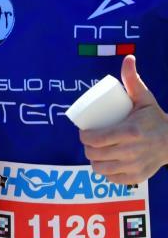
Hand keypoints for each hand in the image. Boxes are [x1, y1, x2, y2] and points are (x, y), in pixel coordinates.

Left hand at [82, 55, 167, 183]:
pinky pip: (112, 179)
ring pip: (100, 168)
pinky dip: (105, 174)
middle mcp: (131, 152)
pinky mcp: (137, 177)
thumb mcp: (144, 99)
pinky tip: (103, 166)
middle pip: (95, 154)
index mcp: (130, 133)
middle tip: (88, 141)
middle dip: (87, 148)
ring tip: (94, 153)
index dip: (84, 137)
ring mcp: (134, 167)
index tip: (83, 132)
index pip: (96, 139)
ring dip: (93, 162)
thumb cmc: (154, 118)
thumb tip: (128, 58)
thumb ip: (133, 80)